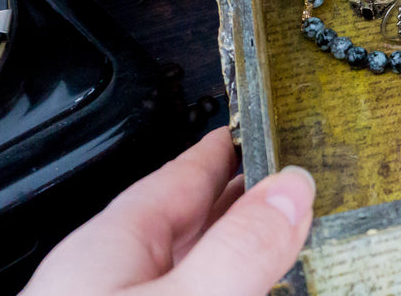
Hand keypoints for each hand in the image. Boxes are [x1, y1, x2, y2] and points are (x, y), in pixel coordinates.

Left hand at [21, 127, 314, 295]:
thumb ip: (238, 249)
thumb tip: (294, 188)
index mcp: (105, 250)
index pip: (179, 176)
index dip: (227, 147)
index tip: (263, 123)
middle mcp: (107, 282)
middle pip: (185, 223)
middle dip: (241, 199)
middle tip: (294, 175)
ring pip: (186, 270)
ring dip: (235, 252)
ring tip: (284, 234)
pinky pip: (187, 294)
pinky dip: (225, 285)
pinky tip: (246, 288)